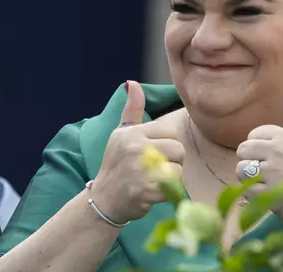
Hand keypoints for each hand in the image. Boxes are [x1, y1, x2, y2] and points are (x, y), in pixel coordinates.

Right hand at [90, 80, 184, 223]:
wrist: (103, 200)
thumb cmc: (116, 164)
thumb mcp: (120, 134)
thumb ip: (132, 110)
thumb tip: (133, 83)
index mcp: (132, 133)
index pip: (170, 133)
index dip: (167, 145)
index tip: (153, 154)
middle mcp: (135, 148)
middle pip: (179, 150)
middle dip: (173, 161)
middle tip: (156, 168)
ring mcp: (140, 170)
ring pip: (178, 168)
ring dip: (171, 177)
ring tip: (154, 179)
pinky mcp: (146, 190)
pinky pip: (173, 186)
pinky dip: (167, 192)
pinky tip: (152, 192)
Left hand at [236, 86, 282, 225]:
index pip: (254, 134)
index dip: (259, 147)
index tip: (271, 157)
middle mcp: (280, 150)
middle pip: (243, 149)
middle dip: (250, 161)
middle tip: (265, 171)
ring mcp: (274, 172)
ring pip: (241, 168)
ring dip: (248, 178)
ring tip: (264, 183)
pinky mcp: (270, 193)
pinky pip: (246, 189)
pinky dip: (251, 195)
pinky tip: (266, 195)